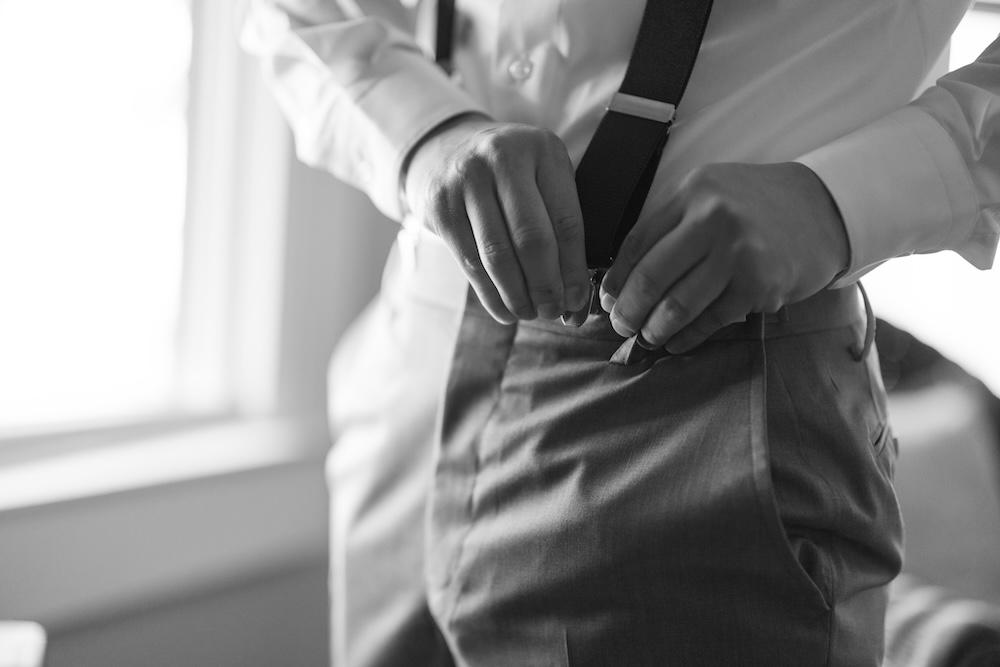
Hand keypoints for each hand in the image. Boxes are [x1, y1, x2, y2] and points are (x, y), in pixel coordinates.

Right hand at [404, 114, 590, 322]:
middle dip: (545, 286)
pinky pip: (469, 261)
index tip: (577, 301)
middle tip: (552, 312)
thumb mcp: (544, 180)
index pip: (566, 221)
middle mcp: (503, 158)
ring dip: (516, 295)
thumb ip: (561, 227)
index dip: (574, 269)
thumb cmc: (512, 176)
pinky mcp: (440, 206)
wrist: (449, 152)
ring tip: (529, 313)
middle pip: (531, 239)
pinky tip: (504, 309)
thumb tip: (576, 299)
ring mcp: (467, 180)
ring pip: (497, 255)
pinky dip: (489, 294)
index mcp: (543, 150)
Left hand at [599, 162, 848, 352]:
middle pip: (652, 276)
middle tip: (621, 326)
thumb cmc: (754, 205)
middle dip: (629, 310)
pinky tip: (676, 343)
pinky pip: (712, 319)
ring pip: (679, 304)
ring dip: (655, 329)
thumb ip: (670, 225)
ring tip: (646, 338)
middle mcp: (714, 218)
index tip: (607, 300)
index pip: (637, 243)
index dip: (616, 278)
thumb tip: (624, 279)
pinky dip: (689, 336)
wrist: (822, 208)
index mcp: (692, 192)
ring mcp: (739, 252)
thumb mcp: (709, 194)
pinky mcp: (760, 285)